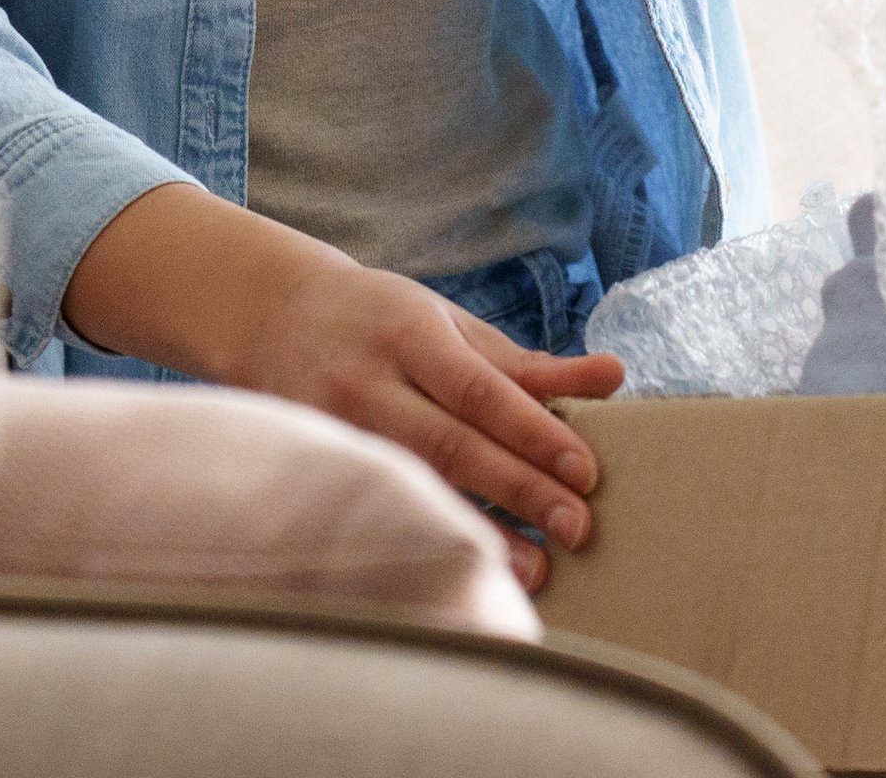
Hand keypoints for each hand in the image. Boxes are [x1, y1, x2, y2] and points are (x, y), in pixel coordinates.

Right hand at [61, 183, 625, 593]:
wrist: (271, 315)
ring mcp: (334, 426)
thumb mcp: (450, 323)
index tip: (585, 471)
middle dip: (518, 488)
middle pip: (449, 444)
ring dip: (477, 530)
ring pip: (412, 484)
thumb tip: (613, 378)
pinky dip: (425, 535)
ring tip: (535, 569)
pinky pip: (378, 503)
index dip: (532, 433)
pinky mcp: (316, 460)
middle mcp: (367, 381)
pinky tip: (463, 565)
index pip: (479, 390)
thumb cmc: (382, 318)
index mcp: (408, 334)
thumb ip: (526, 363)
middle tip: (577, 528)